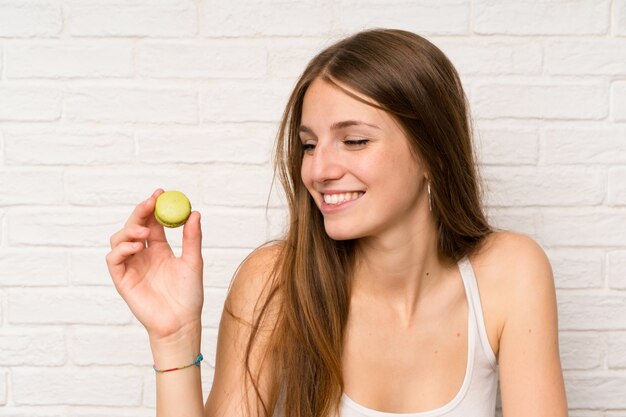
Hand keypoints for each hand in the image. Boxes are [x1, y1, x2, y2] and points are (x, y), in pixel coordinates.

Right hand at [106, 189, 203, 342]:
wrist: (181, 322)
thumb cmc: (189, 295)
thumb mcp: (193, 262)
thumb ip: (192, 238)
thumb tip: (195, 213)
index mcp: (159, 249)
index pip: (152, 222)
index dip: (154, 207)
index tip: (160, 193)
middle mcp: (143, 255)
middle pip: (134, 226)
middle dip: (140, 212)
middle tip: (150, 202)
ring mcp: (131, 266)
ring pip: (119, 239)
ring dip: (129, 229)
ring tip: (145, 231)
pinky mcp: (123, 280)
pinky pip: (114, 260)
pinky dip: (121, 249)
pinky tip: (136, 246)